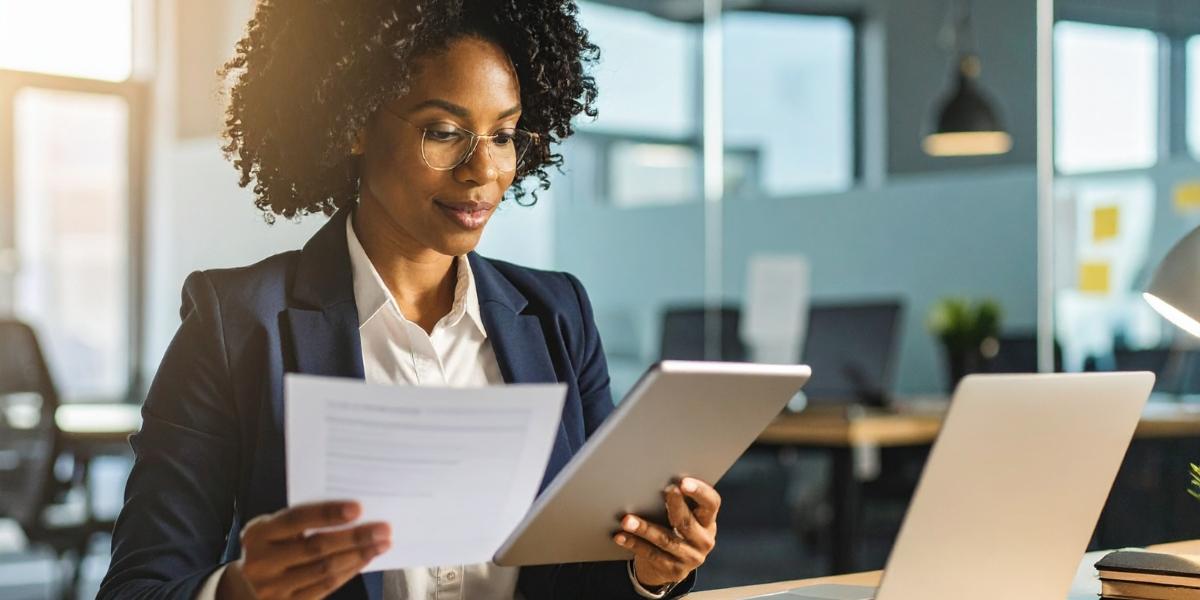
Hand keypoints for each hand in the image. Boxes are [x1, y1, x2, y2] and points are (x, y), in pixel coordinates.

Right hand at [218, 501, 389, 599]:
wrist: (242, 588)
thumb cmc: (268, 547)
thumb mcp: (272, 529)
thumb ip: (301, 520)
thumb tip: (349, 512)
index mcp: (259, 534)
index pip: (296, 520)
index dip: (327, 514)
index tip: (357, 508)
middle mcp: (263, 562)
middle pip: (315, 547)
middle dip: (354, 537)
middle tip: (382, 528)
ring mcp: (274, 588)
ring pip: (324, 570)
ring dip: (358, 555)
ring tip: (381, 543)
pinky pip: (325, 587)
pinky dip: (349, 571)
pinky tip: (365, 559)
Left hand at [613, 477, 719, 588]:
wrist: (674, 567)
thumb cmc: (676, 529)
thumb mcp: (686, 516)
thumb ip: (680, 501)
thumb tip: (655, 477)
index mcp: (708, 521)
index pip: (711, 504)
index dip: (700, 492)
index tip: (684, 482)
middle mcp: (703, 540)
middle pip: (687, 522)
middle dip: (675, 505)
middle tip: (664, 490)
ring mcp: (690, 557)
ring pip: (665, 540)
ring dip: (644, 528)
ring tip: (627, 519)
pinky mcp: (674, 570)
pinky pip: (651, 554)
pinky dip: (634, 544)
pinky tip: (620, 536)